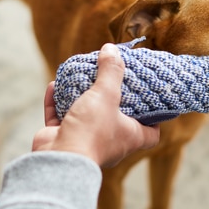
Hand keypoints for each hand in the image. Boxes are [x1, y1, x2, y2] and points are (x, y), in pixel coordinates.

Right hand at [32, 43, 159, 167]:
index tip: (150, 99)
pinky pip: (60, 118)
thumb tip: (111, 49)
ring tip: (80, 77)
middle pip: (115, 119)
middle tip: (110, 79)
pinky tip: (54, 85)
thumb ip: (110, 71)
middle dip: (111, 99)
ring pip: (85, 116)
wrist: (60, 159)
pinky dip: (56, 102)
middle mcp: (110, 142)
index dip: (154, 117)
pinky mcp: (63, 139)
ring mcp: (85, 141)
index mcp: (130, 137)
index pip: (151, 133)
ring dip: (80, 97)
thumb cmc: (91, 132)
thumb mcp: (106, 94)